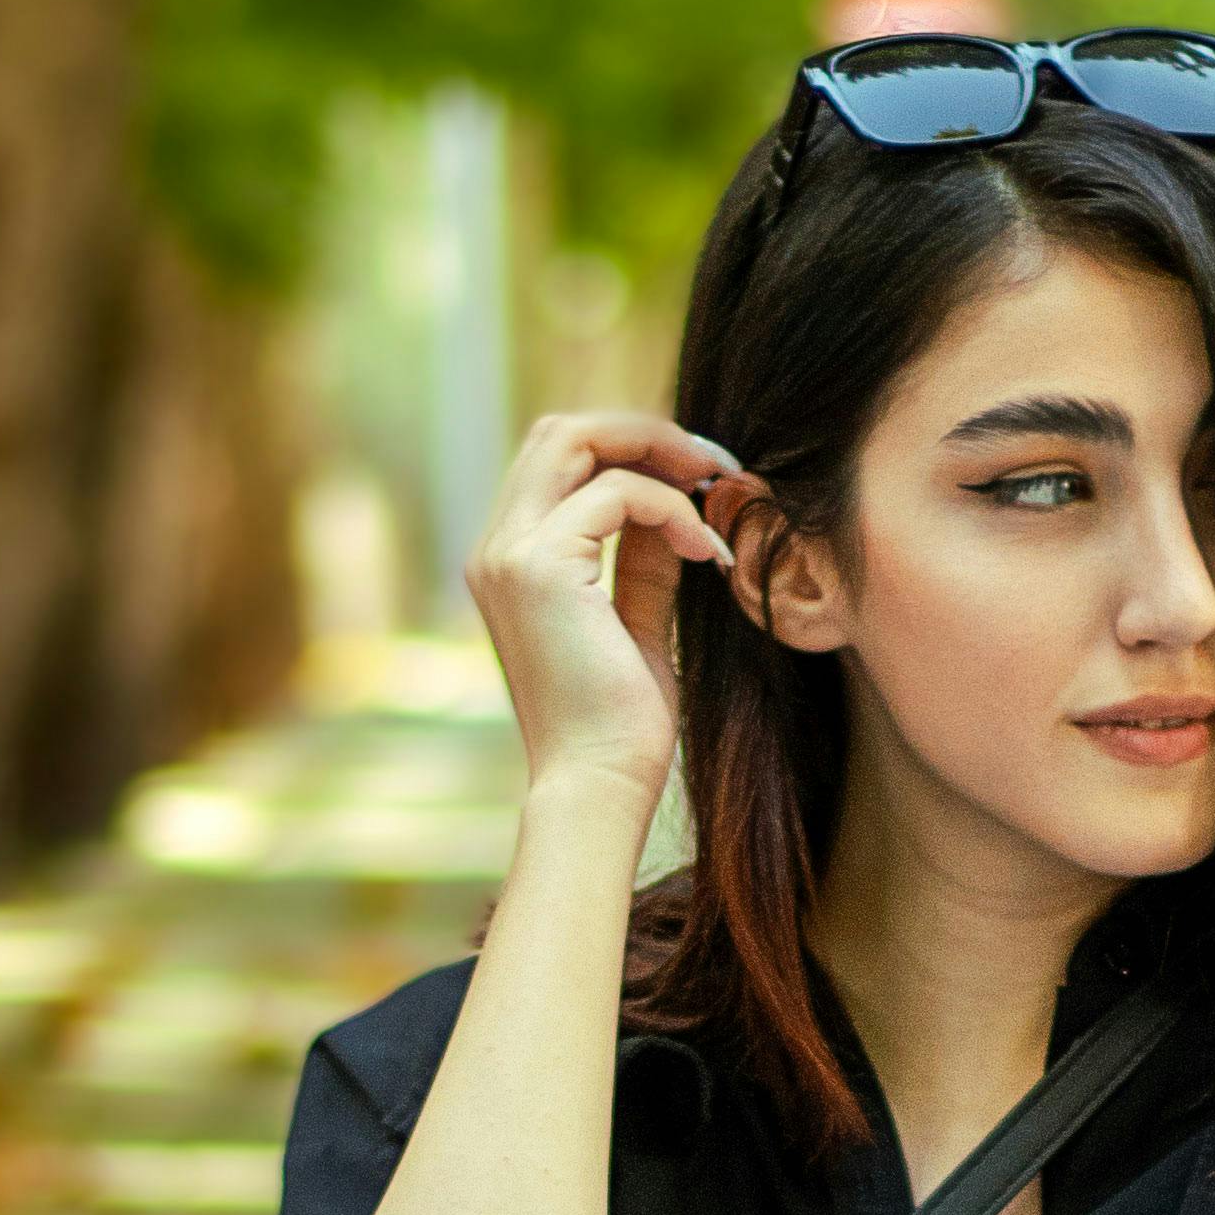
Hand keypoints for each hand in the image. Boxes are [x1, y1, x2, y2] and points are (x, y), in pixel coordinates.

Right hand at [465, 408, 745, 815]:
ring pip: (576, 439)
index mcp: (510, 561)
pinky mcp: (539, 568)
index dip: (631, 447)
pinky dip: (673, 510)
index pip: (559, 457)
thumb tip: (678, 503)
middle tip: (714, 465)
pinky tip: (708, 552)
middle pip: (560, 430)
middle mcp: (496, 549)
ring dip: (658, 452)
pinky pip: (617, 493)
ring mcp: (509, 555)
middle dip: (644, 432)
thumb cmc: (620, 724)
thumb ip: (645, 559)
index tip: (701, 476)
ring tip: (718, 490)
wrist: (599, 784)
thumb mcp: (637, 621)